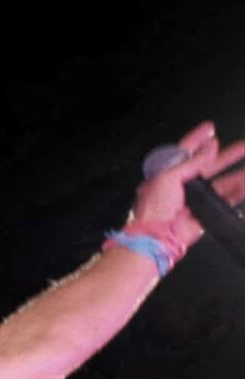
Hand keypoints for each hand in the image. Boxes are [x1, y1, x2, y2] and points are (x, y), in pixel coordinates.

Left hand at [130, 121, 244, 250]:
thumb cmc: (155, 205)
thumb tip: (210, 146)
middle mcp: (181, 185)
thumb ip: (192, 161)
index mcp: (166, 174)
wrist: (157, 237)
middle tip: (243, 146)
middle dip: (225, 155)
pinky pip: (225, 200)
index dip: (196, 139)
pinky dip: (238, 192)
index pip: (183, 152)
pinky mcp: (205, 213)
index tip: (210, 128)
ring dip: (236, 173)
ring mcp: (194, 199)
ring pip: (220, 182)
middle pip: (207, 166)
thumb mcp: (168, 177)